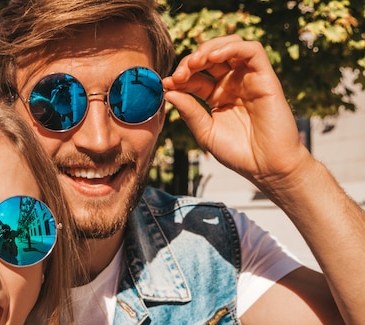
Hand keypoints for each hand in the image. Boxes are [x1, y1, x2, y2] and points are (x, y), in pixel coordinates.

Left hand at [162, 35, 311, 190]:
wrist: (267, 168)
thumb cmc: (238, 153)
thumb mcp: (206, 132)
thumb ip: (189, 112)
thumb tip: (168, 91)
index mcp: (217, 96)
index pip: (196, 76)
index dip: (180, 76)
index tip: (166, 85)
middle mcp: (233, 84)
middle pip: (210, 57)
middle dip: (191, 60)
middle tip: (179, 74)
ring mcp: (249, 79)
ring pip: (231, 46)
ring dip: (209, 48)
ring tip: (195, 63)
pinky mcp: (266, 78)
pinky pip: (252, 51)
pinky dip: (232, 48)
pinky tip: (213, 57)